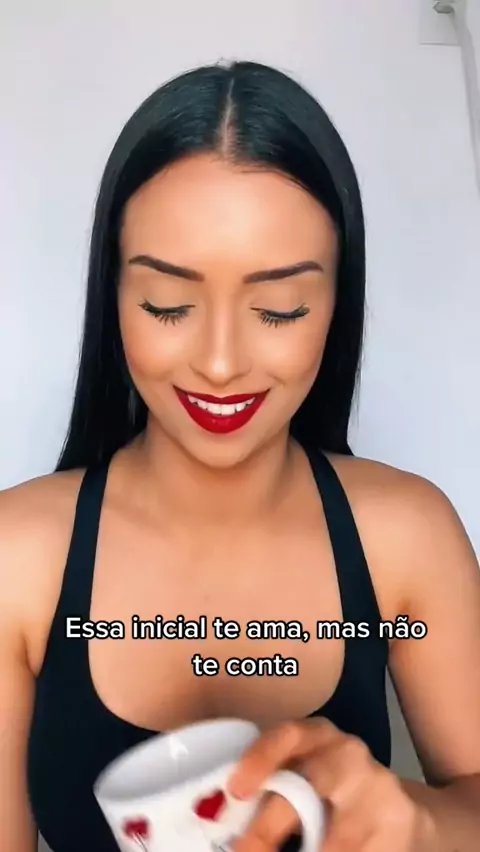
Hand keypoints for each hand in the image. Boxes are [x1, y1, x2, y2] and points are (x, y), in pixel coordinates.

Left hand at [227, 718, 437, 851]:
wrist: (405, 814)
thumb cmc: (335, 794)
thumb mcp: (308, 776)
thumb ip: (274, 786)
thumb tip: (220, 816)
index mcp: (320, 736)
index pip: (289, 735)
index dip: (260, 758)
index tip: (235, 790)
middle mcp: (350, 755)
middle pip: (309, 783)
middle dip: (270, 826)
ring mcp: (379, 790)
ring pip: (335, 837)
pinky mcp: (400, 826)